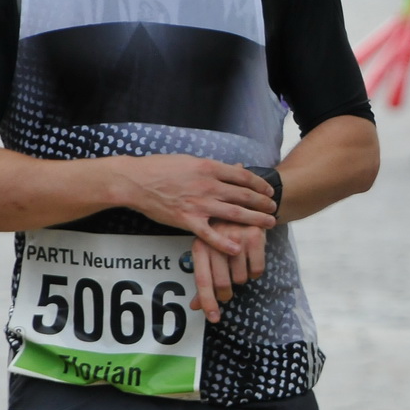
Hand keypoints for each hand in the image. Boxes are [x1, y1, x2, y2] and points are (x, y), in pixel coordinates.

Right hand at [117, 156, 274, 255]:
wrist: (135, 181)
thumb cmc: (160, 168)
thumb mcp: (190, 160)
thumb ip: (213, 167)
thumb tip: (235, 168)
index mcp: (209, 168)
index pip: (242, 176)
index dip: (259, 184)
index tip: (268, 191)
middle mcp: (208, 186)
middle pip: (244, 195)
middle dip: (263, 203)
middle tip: (274, 208)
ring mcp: (198, 204)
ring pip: (234, 214)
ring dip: (255, 220)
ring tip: (269, 224)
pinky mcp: (187, 220)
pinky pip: (209, 234)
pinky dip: (224, 242)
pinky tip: (237, 248)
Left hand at [188, 222, 266, 323]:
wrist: (243, 208)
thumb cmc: (221, 236)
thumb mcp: (208, 253)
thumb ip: (204, 279)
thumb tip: (196, 306)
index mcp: (200, 246)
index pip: (203, 280)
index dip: (208, 301)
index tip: (214, 318)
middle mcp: (217, 242)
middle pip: (223, 283)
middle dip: (225, 293)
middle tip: (227, 292)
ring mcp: (237, 238)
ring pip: (241, 278)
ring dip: (241, 277)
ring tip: (239, 263)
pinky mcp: (255, 237)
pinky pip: (257, 270)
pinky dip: (255, 271)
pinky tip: (251, 258)